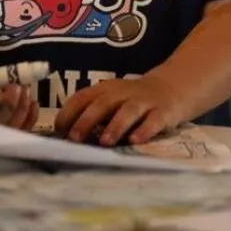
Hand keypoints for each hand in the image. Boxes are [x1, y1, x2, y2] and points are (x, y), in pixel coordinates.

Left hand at [55, 75, 183, 145]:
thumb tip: (66, 138)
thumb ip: (92, 115)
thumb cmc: (132, 100)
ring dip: (115, 126)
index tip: (58, 131)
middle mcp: (122, 93)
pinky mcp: (163, 112)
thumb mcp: (111, 100)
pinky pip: (154, 120)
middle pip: (103, 104)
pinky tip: (136, 141)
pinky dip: (144, 130)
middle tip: (74, 139)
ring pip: (128, 111)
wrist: (171, 88)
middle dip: (87, 121)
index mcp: (105, 90)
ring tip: (105, 142)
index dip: (69, 113)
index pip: (82, 97)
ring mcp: (144, 102)